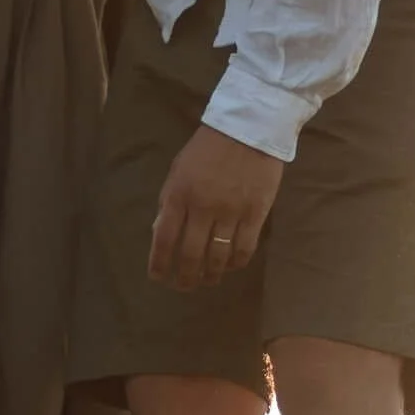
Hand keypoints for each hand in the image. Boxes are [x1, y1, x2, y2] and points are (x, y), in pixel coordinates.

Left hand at [148, 126, 284, 291]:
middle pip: (191, 254)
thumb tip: (160, 234)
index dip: (160, 263)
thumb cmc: (207, 149)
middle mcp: (203, 207)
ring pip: (218, 257)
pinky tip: (230, 266)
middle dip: (185, 277)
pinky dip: (236, 263)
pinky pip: (245, 248)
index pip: (164, 238)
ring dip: (211, 275)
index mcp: (179, 194)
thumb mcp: (178, 170)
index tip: (158, 277)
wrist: (249, 128)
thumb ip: (169, 201)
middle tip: (184, 287)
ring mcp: (231, 212)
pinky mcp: (256, 213)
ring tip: (207, 281)